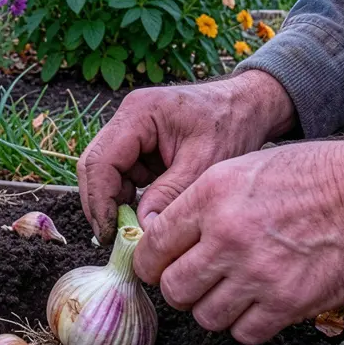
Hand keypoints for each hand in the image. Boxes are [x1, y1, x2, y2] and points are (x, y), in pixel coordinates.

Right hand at [78, 70, 295, 241]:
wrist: (248, 107)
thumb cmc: (231, 126)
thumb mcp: (202, 165)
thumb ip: (169, 196)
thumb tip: (143, 232)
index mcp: (139, 113)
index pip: (101, 161)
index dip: (99, 200)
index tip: (109, 233)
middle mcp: (128, 116)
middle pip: (95, 165)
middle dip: (101, 203)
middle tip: (112, 237)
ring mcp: (132, 129)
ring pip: (105, 171)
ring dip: (115, 200)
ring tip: (132, 228)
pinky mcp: (140, 142)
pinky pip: (123, 172)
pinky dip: (129, 195)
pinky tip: (144, 212)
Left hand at [133, 137, 343, 344]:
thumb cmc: (313, 175)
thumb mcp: (244, 168)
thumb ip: (203, 203)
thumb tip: (170, 237)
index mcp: (210, 195)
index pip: (153, 245)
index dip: (152, 262)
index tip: (160, 267)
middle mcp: (226, 235)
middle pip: (172, 288)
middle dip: (180, 289)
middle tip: (196, 282)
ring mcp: (256, 272)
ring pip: (204, 316)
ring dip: (214, 309)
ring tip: (233, 292)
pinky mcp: (286, 302)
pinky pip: (244, 333)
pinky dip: (247, 324)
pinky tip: (260, 304)